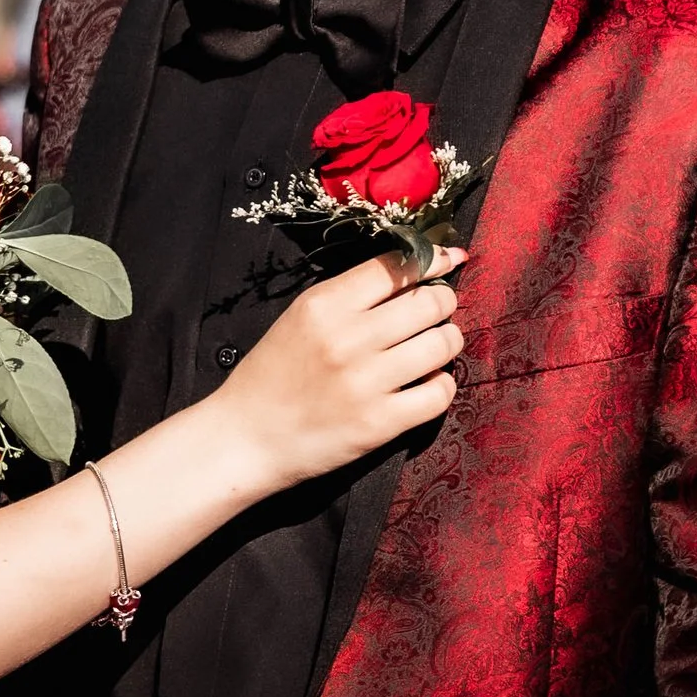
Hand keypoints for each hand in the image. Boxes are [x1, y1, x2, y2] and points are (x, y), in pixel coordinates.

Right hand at [214, 246, 465, 492]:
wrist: (247, 437)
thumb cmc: (273, 374)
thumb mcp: (299, 317)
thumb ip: (349, 296)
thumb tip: (413, 275)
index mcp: (324, 304)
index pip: (397, 267)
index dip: (432, 259)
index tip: (449, 259)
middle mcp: (347, 338)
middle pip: (430, 302)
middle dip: (444, 302)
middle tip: (439, 309)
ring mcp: (365, 382)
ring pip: (442, 344)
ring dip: (448, 341)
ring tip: (436, 346)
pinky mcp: (380, 423)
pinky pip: (440, 393)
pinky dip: (442, 384)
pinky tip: (428, 383)